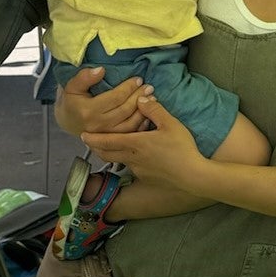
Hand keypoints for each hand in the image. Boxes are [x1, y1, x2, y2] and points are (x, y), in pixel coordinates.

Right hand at [54, 70, 151, 152]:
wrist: (68, 121)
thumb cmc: (72, 102)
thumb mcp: (72, 86)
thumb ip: (84, 77)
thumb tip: (100, 70)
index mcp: (88, 111)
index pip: (115, 98)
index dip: (128, 87)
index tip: (138, 79)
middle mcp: (97, 126)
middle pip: (125, 110)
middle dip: (139, 97)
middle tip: (148, 87)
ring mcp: (106, 135)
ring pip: (130, 124)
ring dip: (143, 110)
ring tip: (152, 98)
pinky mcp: (112, 142)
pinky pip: (130, 134)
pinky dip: (141, 124)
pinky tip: (148, 114)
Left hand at [89, 94, 207, 187]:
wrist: (192, 176)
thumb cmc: (182, 149)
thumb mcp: (170, 124)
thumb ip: (154, 110)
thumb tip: (141, 99)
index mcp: (135, 143)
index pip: (107, 140)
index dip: (93, 139)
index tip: (82, 135)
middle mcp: (132, 157)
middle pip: (106, 154)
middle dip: (96, 148)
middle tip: (89, 142)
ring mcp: (138, 169)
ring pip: (117, 161)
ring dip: (109, 155)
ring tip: (107, 148)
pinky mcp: (146, 177)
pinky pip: (130, 167)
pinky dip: (125, 161)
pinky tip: (132, 158)